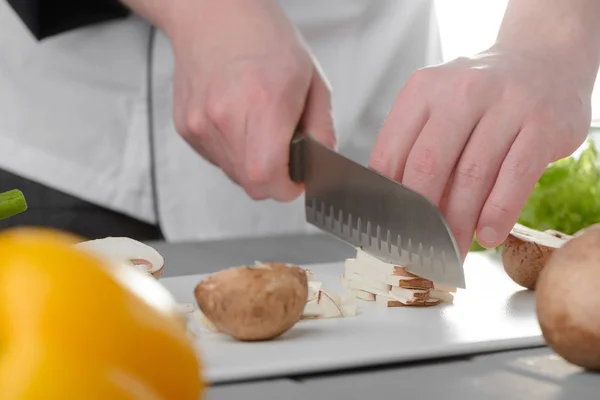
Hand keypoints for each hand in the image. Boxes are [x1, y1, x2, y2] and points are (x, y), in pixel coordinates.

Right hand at [168, 0, 334, 200]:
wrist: (212, 15)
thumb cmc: (262, 38)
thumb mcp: (311, 78)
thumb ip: (321, 130)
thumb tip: (321, 166)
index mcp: (263, 101)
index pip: (267, 176)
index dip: (287, 188)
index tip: (297, 180)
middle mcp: (225, 115)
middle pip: (252, 184)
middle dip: (275, 179)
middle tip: (284, 153)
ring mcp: (200, 123)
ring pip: (234, 175)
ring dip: (254, 165)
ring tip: (259, 128)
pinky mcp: (186, 128)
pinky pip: (217, 160)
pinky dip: (234, 152)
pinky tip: (239, 122)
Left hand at [369, 47, 591, 255]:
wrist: (544, 59)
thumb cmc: (482, 96)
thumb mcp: (440, 105)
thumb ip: (417, 146)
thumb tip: (398, 208)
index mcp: (423, 89)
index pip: (391, 152)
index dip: (387, 198)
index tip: (388, 228)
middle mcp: (462, 90)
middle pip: (429, 166)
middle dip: (421, 216)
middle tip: (420, 248)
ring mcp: (506, 104)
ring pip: (472, 176)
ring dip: (459, 223)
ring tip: (453, 250)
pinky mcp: (543, 124)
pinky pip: (515, 178)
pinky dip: (498, 213)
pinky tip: (489, 235)